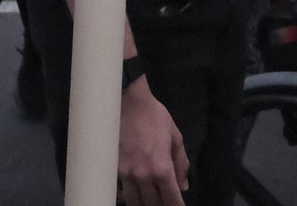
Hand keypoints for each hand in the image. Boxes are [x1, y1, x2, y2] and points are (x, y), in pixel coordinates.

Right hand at [119, 78, 188, 205]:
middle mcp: (143, 175)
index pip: (171, 199)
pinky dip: (129, 197)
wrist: (127, 101)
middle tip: (166, 203)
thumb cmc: (154, 116)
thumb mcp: (175, 137)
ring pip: (135, 202)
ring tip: (151, 202)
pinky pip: (121, 191)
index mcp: (162, 168)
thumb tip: (183, 186)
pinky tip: (135, 196)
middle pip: (153, 204)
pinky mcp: (114, 168)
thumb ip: (181, 164)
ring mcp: (126, 174)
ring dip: (145, 205)